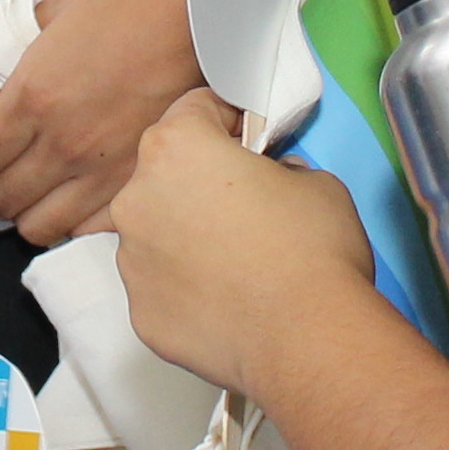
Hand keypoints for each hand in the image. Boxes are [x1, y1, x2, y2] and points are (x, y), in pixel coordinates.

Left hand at [0, 0, 198, 244]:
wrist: (214, 8)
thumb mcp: (51, 10)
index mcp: (34, 99)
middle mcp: (64, 144)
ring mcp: (107, 169)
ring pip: (42, 226)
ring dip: (20, 216)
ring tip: (16, 198)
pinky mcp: (143, 180)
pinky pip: (91, 227)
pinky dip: (70, 221)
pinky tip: (66, 200)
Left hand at [105, 89, 373, 393]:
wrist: (306, 340)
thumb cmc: (313, 250)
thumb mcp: (315, 180)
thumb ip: (278, 167)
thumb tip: (269, 180)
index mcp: (175, 149)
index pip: (195, 109)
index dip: (229, 118)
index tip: (248, 135)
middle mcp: (137, 200)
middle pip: (165, 174)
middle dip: (201, 181)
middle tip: (248, 204)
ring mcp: (132, 262)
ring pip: (158, 233)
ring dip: (189, 236)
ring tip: (239, 262)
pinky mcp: (141, 314)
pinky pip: (162, 287)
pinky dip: (187, 288)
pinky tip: (228, 300)